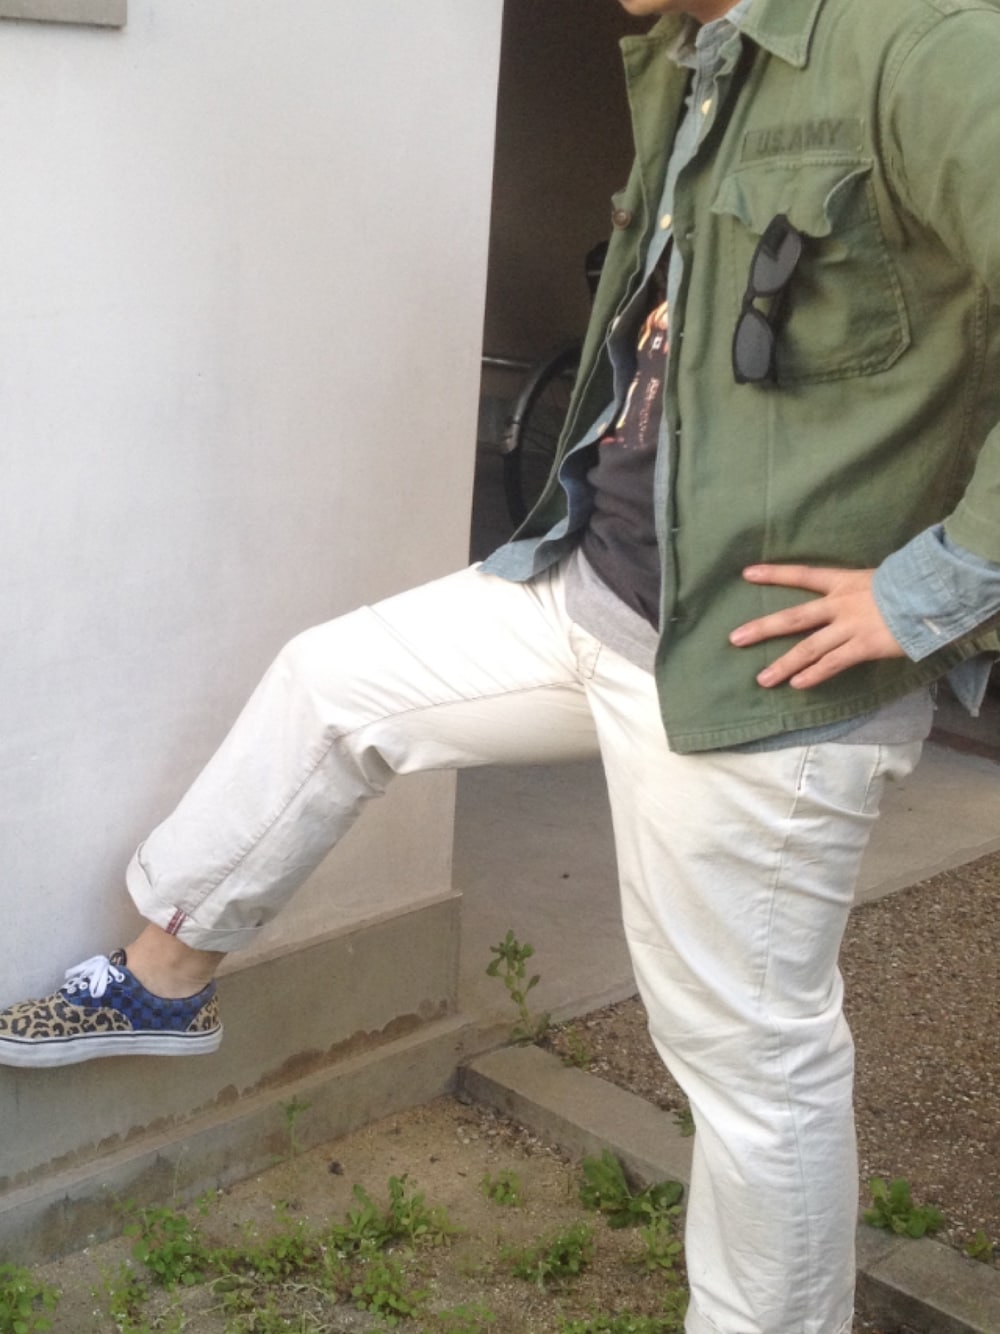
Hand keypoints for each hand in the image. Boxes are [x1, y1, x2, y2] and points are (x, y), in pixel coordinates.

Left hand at [729, 565, 904, 688]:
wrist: (934, 594)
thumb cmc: (912, 586)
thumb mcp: (879, 579)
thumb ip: (859, 590)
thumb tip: (851, 598)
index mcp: (843, 582)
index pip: (802, 575)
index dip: (774, 574)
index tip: (747, 573)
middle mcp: (840, 604)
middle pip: (793, 617)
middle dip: (762, 628)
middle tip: (735, 639)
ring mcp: (850, 626)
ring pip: (808, 648)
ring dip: (783, 665)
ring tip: (762, 680)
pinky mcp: (864, 646)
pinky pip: (833, 663)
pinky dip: (815, 675)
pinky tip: (797, 685)